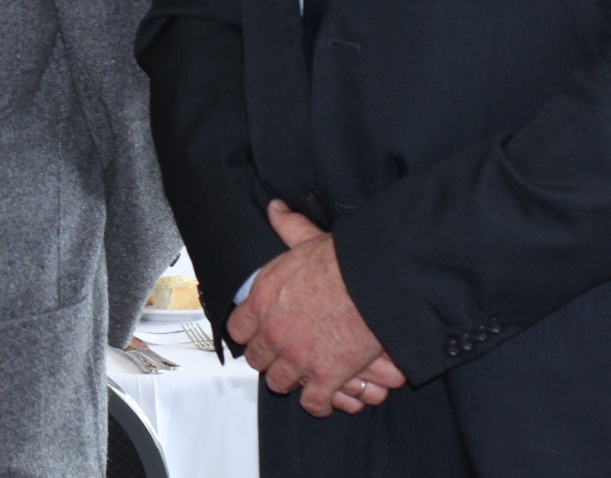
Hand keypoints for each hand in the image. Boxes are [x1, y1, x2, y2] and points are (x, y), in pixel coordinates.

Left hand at [226, 201, 404, 417]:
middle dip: (268, 358)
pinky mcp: (326, 376)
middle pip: (256, 359)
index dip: (249, 332)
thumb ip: (286, 227)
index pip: (237, 329)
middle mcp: (273, 331)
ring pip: (278, 383)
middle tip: (282, 355)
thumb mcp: (305, 239)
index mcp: (262, 300)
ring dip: (290, 380)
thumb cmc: (341, 262)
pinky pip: (312, 402)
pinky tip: (322, 395)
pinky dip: (317, 402)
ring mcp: (297, 357)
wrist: (373, 284)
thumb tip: (275, 208)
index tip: (258, 333)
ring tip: (300, 374)